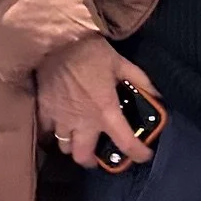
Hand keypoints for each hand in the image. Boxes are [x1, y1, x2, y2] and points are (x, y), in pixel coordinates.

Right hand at [36, 36, 161, 169]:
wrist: (57, 41)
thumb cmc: (91, 53)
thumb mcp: (122, 64)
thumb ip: (141, 81)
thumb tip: (157, 95)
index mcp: (106, 112)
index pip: (126, 144)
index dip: (139, 154)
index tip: (144, 155)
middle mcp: (83, 122)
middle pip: (83, 157)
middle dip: (91, 160)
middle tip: (96, 153)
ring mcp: (60, 119)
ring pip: (64, 147)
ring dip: (72, 145)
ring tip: (78, 137)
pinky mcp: (43, 111)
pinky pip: (46, 132)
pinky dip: (52, 133)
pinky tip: (58, 126)